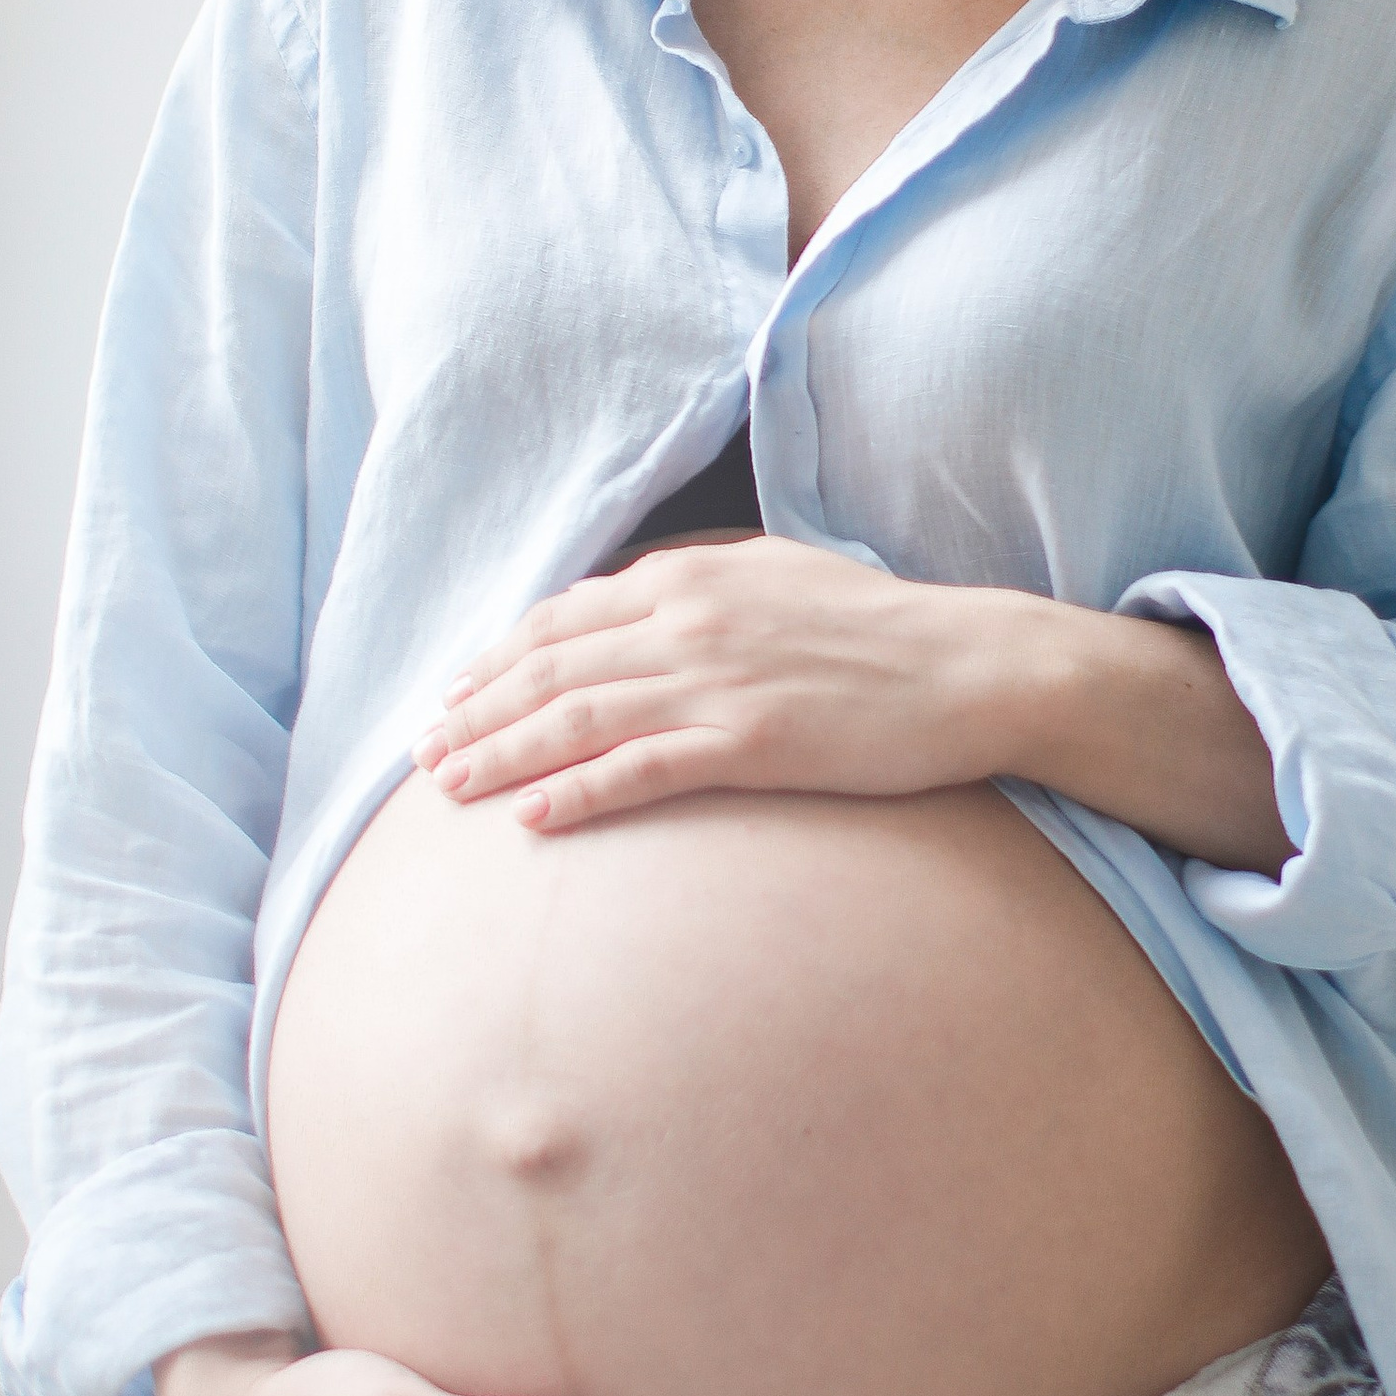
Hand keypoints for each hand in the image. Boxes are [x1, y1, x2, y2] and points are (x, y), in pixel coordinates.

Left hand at [415, 537, 1291, 870]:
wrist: (972, 665)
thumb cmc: (883, 631)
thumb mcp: (781, 581)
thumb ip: (704, 591)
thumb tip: (642, 608)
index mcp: (695, 575)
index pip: (566, 616)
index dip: (498, 656)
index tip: (453, 689)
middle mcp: (689, 619)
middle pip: (551, 666)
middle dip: (476, 709)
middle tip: (423, 751)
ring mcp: (717, 680)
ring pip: (577, 717)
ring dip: (501, 753)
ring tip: (448, 786)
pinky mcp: (750, 741)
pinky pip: (638, 769)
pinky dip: (574, 793)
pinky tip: (531, 819)